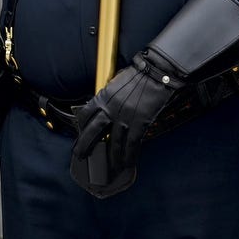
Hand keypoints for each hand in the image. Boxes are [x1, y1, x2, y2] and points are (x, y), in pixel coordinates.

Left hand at [71, 49, 183, 193]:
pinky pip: (131, 144)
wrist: (157, 71)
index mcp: (103, 96)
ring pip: (114, 143)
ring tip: (109, 167)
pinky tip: (127, 163)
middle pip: (92, 132)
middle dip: (85, 146)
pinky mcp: (139, 123)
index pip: (85, 115)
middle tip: (81, 156)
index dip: (81, 126)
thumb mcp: (117, 82)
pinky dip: (129, 156)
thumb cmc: (140, 73)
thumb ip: (109, 96)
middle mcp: (110, 109)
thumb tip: (105, 107)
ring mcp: (124, 117)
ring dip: (111, 157)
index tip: (80, 134)